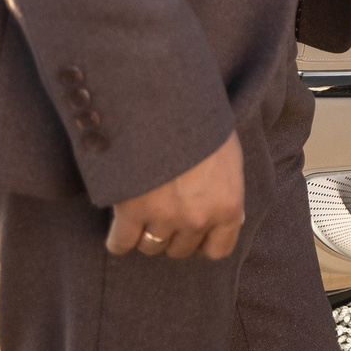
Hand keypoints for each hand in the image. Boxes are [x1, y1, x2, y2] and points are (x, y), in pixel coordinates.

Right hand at [106, 130, 244, 261]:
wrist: (167, 100)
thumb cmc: (202, 122)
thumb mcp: (229, 157)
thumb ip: (228, 193)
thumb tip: (232, 220)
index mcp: (227, 206)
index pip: (217, 250)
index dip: (203, 242)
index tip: (194, 230)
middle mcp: (198, 219)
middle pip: (180, 249)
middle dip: (173, 234)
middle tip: (165, 211)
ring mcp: (164, 218)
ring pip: (151, 247)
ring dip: (146, 234)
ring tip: (143, 210)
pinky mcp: (130, 212)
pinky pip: (120, 244)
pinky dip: (118, 239)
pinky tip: (120, 224)